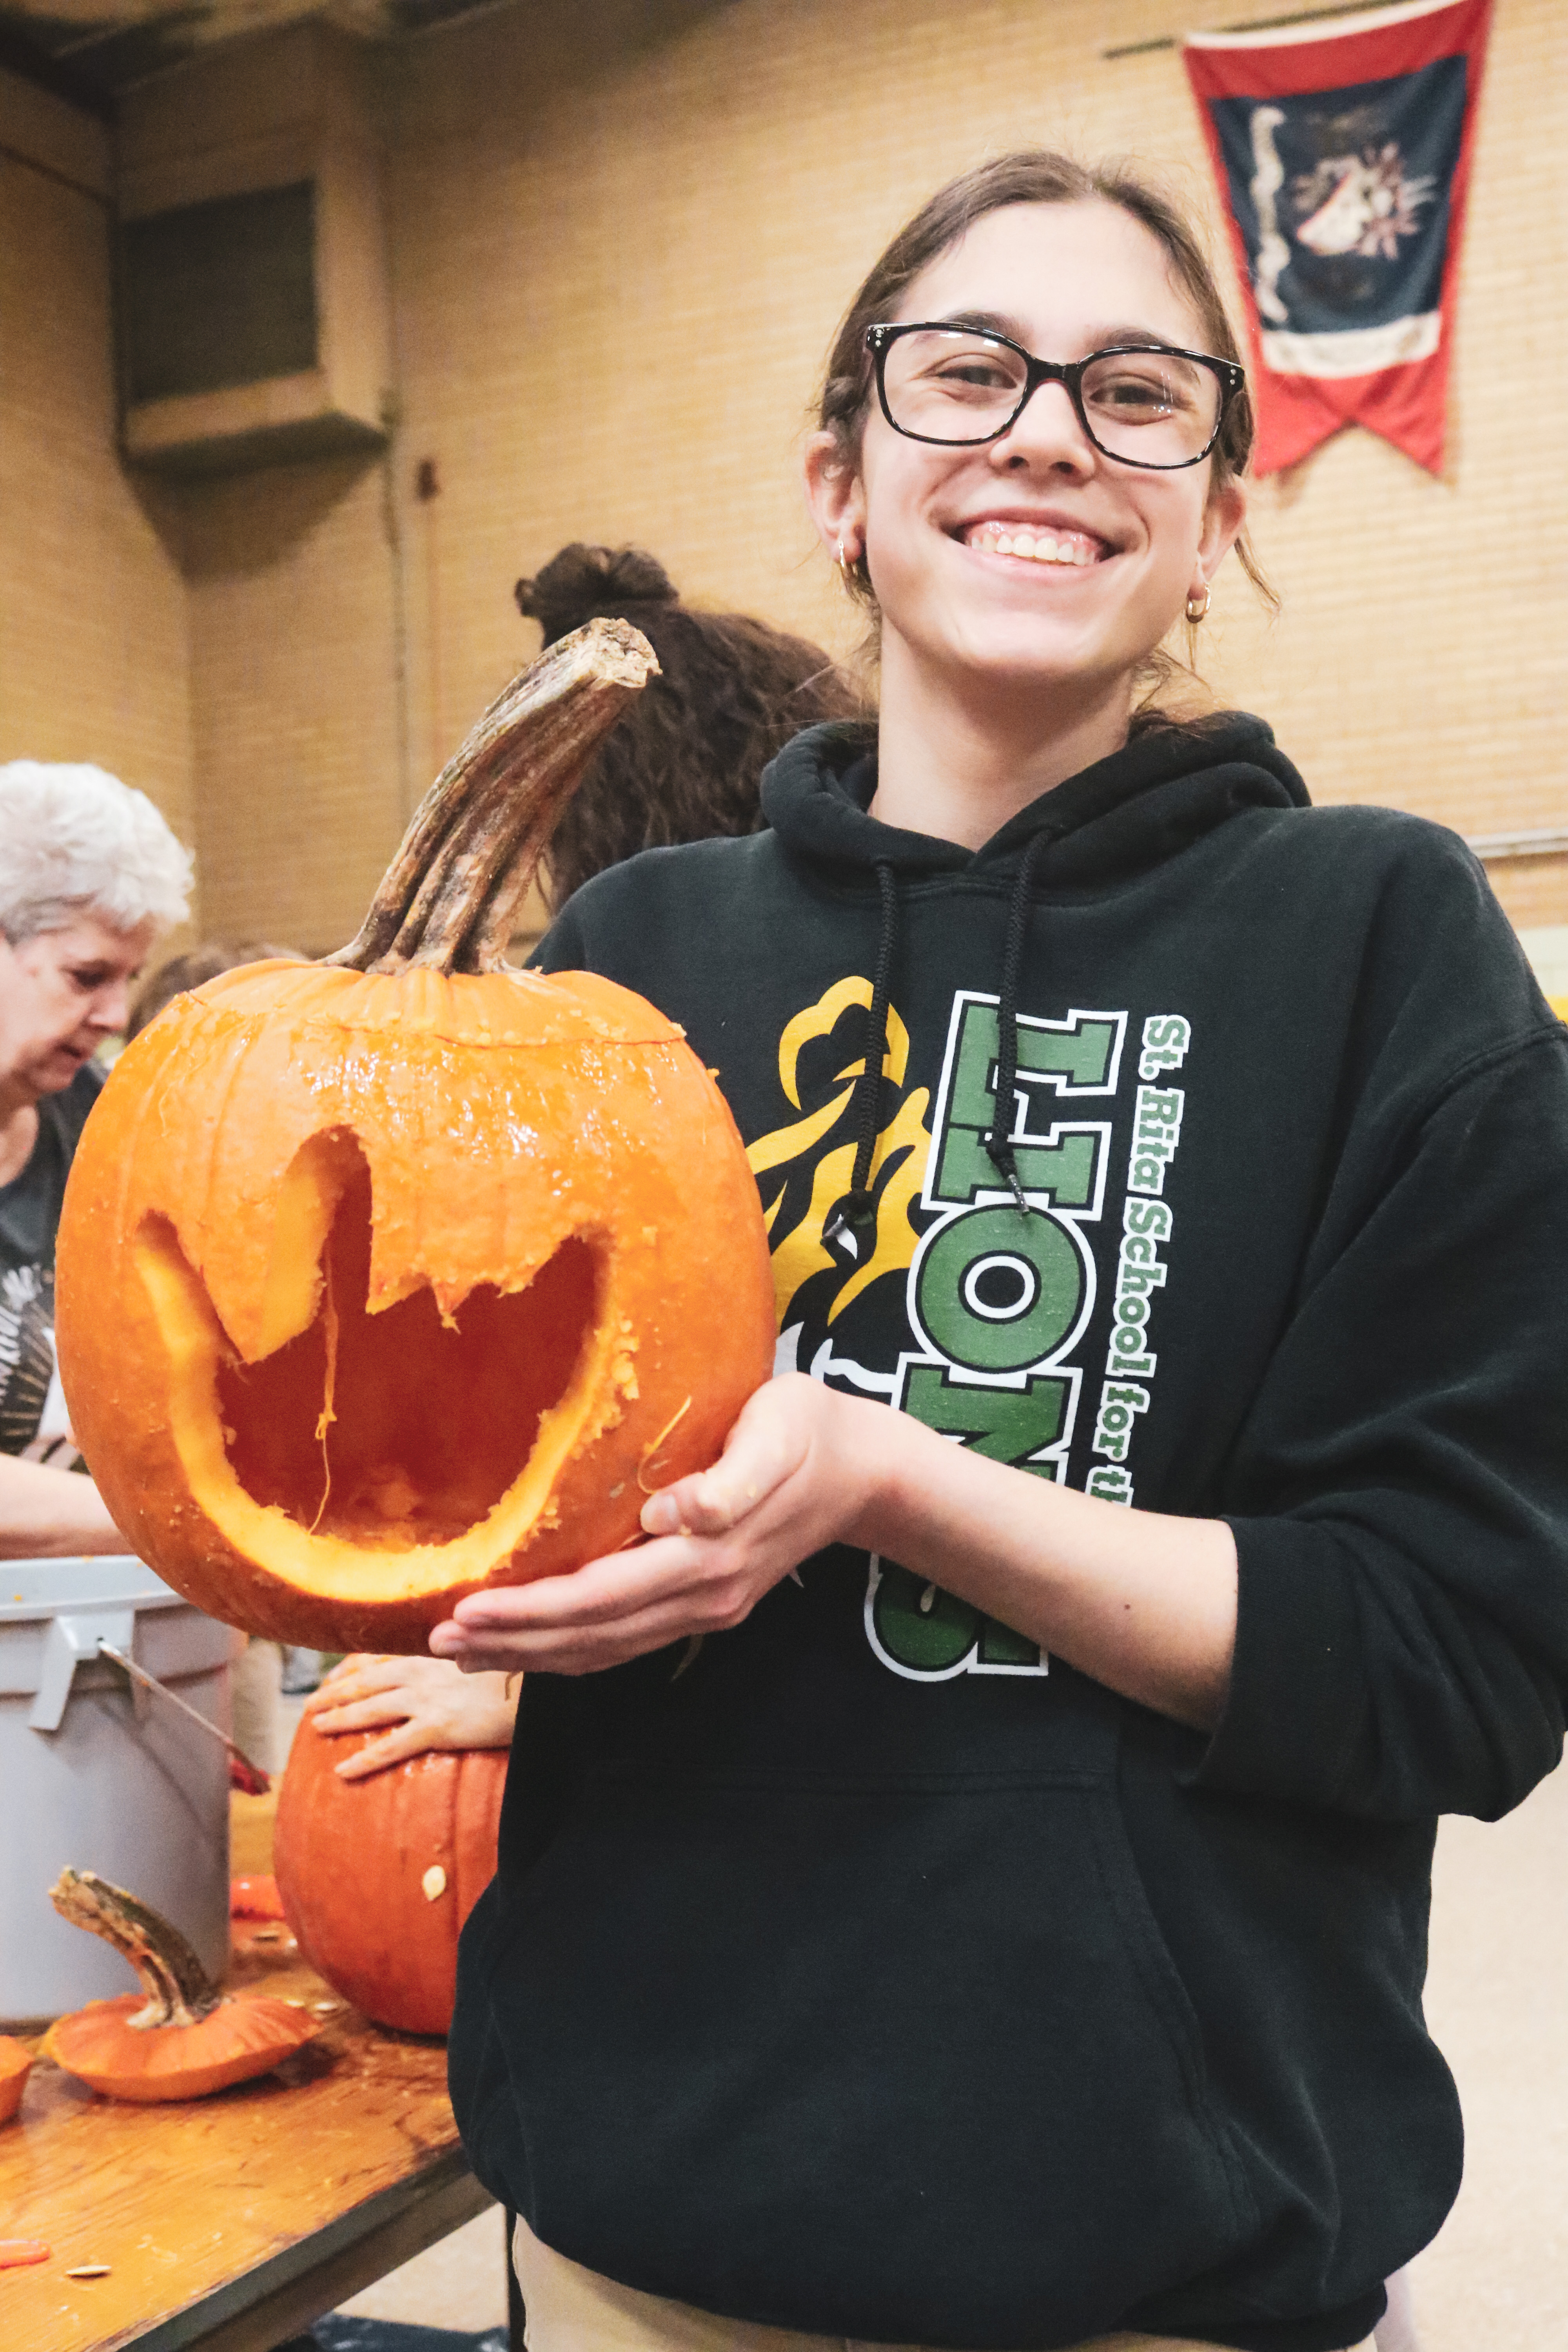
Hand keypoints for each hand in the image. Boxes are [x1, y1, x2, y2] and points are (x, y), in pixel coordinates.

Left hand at [303, 1653, 518, 1777]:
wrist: (532, 1687)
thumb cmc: (513, 1669)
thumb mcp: (479, 1650)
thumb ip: (454, 1652)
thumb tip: (444, 1657)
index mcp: (431, 1651)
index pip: (379, 1655)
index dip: (351, 1666)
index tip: (333, 1674)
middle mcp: (421, 1671)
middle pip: (366, 1680)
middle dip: (335, 1691)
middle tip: (310, 1703)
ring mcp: (425, 1700)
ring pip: (370, 1708)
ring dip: (340, 1717)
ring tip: (316, 1727)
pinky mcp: (436, 1728)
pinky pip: (391, 1747)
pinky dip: (364, 1760)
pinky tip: (342, 1771)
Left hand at [429, 1374, 880, 1675]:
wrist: (867, 1469)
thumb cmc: (811, 1429)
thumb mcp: (779, 1431)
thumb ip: (730, 1479)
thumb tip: (669, 1515)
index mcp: (710, 1556)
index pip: (600, 1597)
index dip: (530, 1611)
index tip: (465, 1609)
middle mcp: (703, 1596)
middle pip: (592, 1638)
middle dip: (512, 1643)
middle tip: (438, 1639)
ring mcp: (705, 1608)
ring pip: (603, 1649)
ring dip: (531, 1655)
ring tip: (464, 1649)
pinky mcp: (704, 1602)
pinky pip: (623, 1641)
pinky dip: (569, 1649)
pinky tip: (529, 1643)